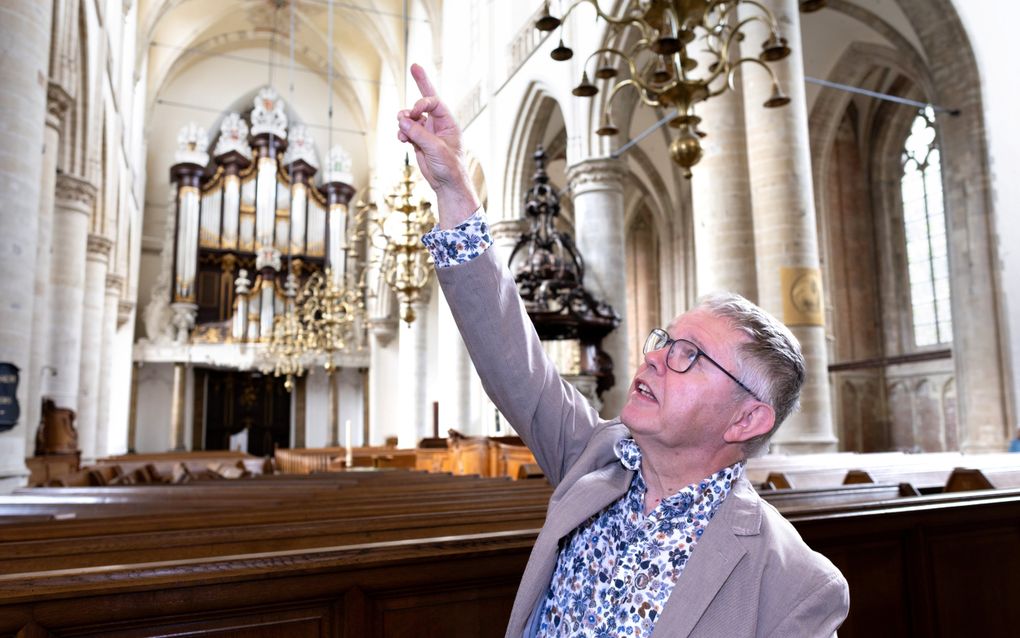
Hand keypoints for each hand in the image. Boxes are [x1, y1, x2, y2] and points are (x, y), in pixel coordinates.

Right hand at [397, 64, 478, 227]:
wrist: (447, 185)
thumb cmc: (450, 167)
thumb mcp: (436, 149)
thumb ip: (419, 134)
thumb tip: (401, 119)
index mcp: (448, 122)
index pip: (434, 103)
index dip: (421, 104)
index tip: (413, 113)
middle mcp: (438, 124)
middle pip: (426, 99)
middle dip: (421, 83)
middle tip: (415, 66)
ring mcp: (427, 131)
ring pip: (411, 117)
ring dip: (404, 120)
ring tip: (402, 130)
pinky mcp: (419, 141)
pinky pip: (406, 130)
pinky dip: (402, 132)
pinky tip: (401, 139)